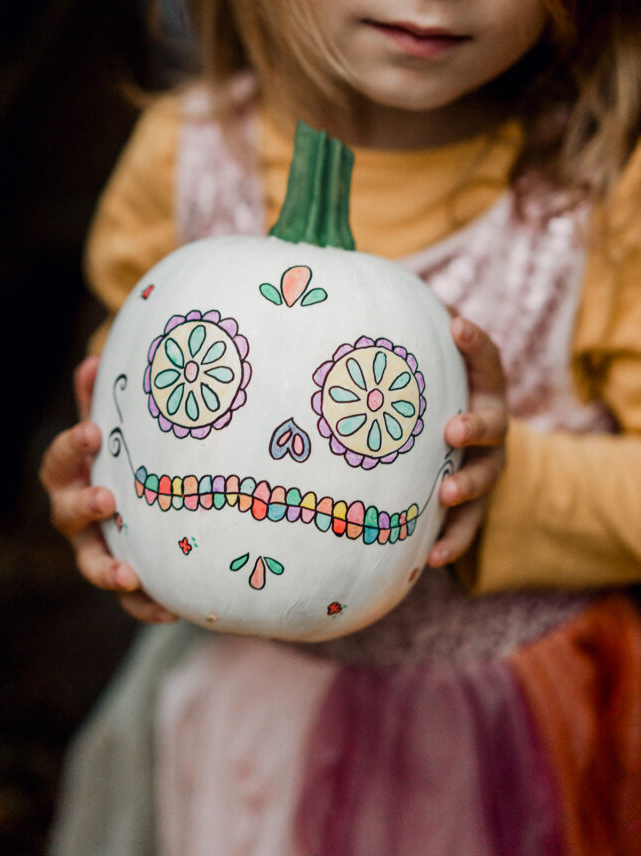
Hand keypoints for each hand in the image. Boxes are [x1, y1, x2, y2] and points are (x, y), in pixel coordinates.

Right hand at [39, 355, 177, 622]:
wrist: (139, 501)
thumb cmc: (124, 455)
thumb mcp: (117, 427)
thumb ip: (101, 400)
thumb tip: (93, 359)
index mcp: (72, 474)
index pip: (60, 460)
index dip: (72, 447)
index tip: (93, 431)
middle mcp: (76, 515)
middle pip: (66, 514)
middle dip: (84, 505)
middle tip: (107, 499)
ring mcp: (96, 547)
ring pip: (91, 564)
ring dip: (108, 570)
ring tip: (130, 575)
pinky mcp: (122, 575)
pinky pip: (129, 599)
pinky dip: (146, 605)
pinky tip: (170, 609)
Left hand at [428, 316, 507, 567]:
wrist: (462, 452)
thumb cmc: (431, 399)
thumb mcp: (426, 371)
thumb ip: (408, 343)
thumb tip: (363, 300)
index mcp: (481, 387)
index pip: (486, 360)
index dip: (475, 343)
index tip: (455, 326)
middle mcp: (492, 425)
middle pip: (494, 423)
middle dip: (476, 425)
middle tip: (453, 429)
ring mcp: (487, 467)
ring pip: (486, 476)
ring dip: (467, 485)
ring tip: (446, 492)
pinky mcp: (476, 506)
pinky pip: (469, 527)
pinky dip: (453, 540)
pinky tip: (432, 557)